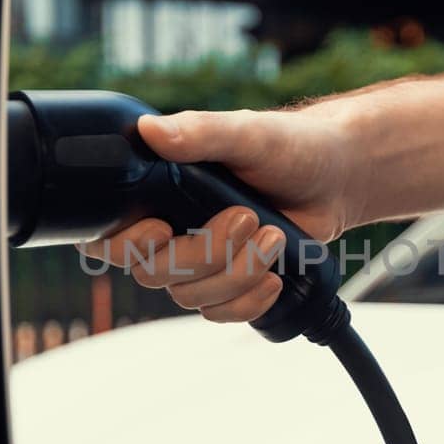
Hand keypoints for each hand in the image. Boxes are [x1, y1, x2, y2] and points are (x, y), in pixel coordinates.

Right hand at [79, 106, 359, 322]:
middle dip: (203, 252)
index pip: (108, 236)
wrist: (335, 175)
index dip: (125, 244)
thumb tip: (149, 130)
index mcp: (156, 193)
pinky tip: (273, 278)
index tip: (163, 228)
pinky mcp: (229, 284)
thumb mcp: (245, 132)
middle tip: (246, 218)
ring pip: (190, 296)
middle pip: (153, 273)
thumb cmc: (286, 146)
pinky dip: (247, 302)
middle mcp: (169, 231)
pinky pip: (219, 313)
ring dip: (236, 272)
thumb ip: (199, 132)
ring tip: (275, 236)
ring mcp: (199, 262)